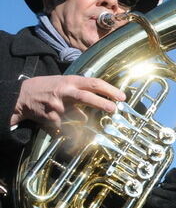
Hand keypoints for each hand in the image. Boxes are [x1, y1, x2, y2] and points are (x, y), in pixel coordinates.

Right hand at [11, 75, 125, 129]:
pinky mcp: (52, 119)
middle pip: (86, 97)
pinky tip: (59, 119)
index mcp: (70, 81)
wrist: (22, 96)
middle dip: (102, 104)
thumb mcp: (64, 81)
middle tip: (114, 109)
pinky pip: (68, 126)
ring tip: (73, 114)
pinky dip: (69, 126)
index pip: (93, 83)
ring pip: (80, 117)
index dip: (109, 90)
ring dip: (82, 119)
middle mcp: (65, 92)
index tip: (121, 96)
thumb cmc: (48, 87)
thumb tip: (105, 95)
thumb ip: (82, 87)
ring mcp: (58, 106)